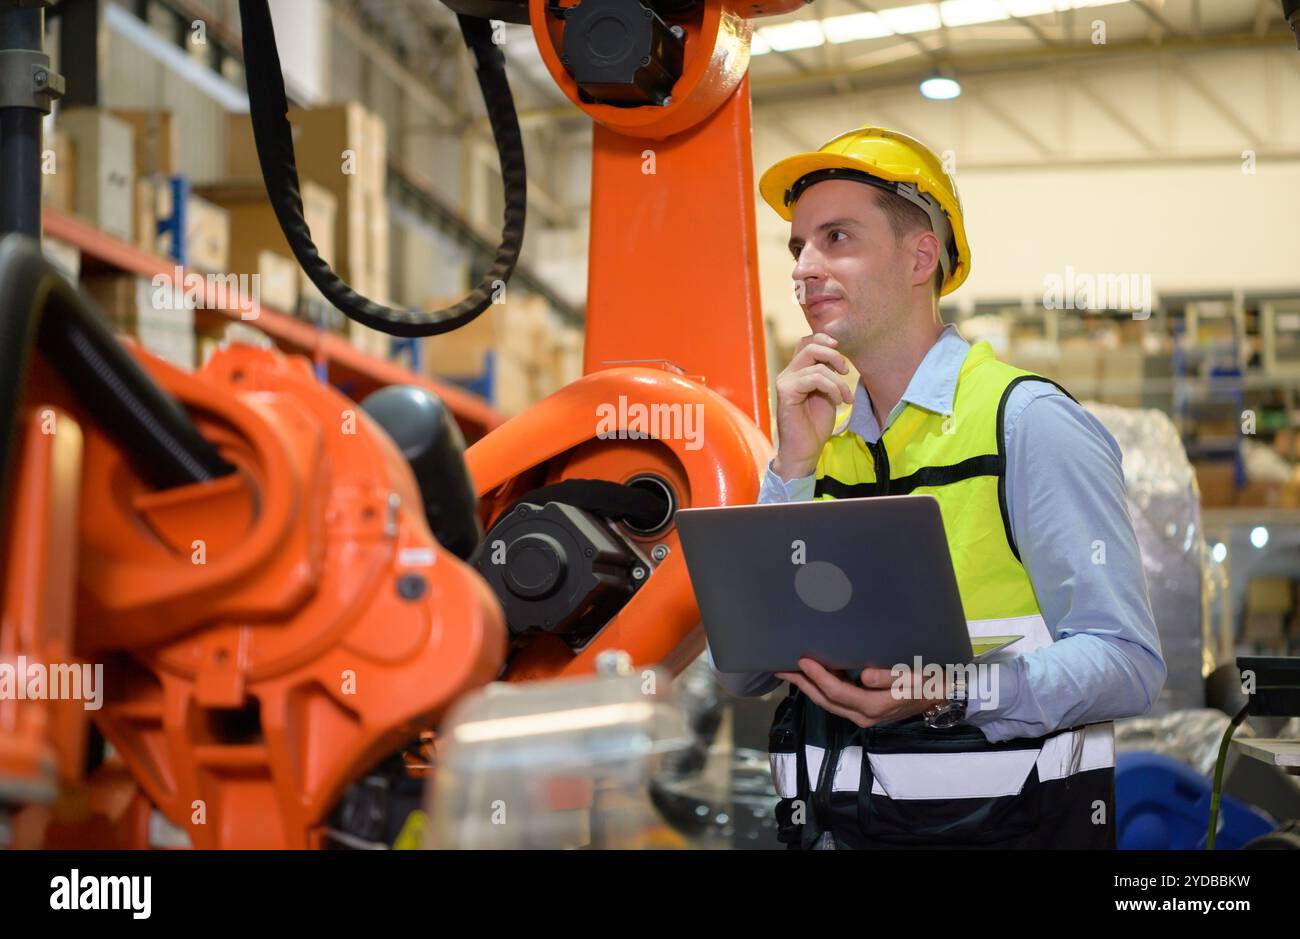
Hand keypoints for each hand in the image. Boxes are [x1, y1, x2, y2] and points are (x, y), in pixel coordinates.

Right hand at [772, 333, 852, 480]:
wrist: (804, 451)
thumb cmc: (815, 426)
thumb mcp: (827, 394)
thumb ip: (828, 374)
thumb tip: (837, 357)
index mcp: (797, 372)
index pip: (807, 342)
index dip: (825, 341)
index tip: (842, 357)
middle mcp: (788, 374)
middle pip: (810, 345)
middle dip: (834, 355)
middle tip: (847, 371)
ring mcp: (785, 381)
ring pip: (815, 362)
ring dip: (838, 380)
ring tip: (845, 397)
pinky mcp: (786, 392)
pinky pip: (814, 378)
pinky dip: (832, 387)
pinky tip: (837, 401)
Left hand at [775, 658, 944, 728]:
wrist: (945, 697)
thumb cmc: (930, 681)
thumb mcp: (915, 676)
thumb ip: (890, 676)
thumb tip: (864, 676)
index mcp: (875, 706)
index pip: (838, 692)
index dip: (818, 677)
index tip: (802, 660)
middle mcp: (864, 716)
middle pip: (825, 701)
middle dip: (802, 684)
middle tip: (780, 666)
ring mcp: (863, 716)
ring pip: (828, 703)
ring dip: (808, 687)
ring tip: (789, 670)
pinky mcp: (865, 711)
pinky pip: (836, 702)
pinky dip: (821, 689)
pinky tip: (812, 677)